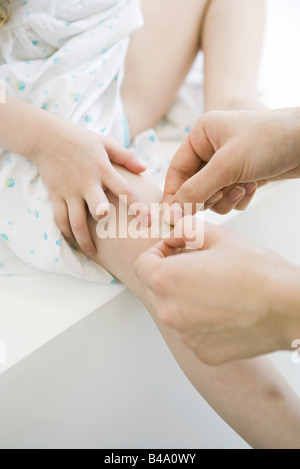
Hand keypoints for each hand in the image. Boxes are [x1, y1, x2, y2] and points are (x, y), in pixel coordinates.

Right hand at [30, 123, 147, 255]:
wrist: (46, 137)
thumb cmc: (80, 139)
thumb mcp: (105, 142)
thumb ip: (126, 156)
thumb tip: (145, 170)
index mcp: (103, 169)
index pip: (124, 191)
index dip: (138, 207)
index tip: (147, 222)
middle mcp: (87, 182)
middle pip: (98, 209)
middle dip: (105, 223)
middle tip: (114, 238)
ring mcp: (69, 191)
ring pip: (76, 221)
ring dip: (83, 240)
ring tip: (91, 252)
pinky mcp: (56, 195)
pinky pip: (60, 219)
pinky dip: (66, 233)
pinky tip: (73, 241)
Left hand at [135, 222, 299, 363]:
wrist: (288, 307)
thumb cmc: (257, 272)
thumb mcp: (218, 236)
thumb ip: (186, 230)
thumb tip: (174, 234)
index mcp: (166, 280)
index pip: (141, 263)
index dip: (158, 252)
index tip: (175, 250)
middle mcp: (169, 312)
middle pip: (155, 288)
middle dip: (169, 273)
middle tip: (196, 265)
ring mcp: (184, 336)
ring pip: (172, 310)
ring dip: (184, 297)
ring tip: (213, 288)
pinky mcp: (201, 352)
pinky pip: (190, 332)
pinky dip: (199, 321)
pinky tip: (223, 310)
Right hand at [164, 108, 299, 216]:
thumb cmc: (270, 140)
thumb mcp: (227, 165)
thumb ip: (196, 190)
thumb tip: (172, 212)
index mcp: (202, 134)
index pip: (177, 170)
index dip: (174, 194)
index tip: (172, 217)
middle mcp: (212, 148)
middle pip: (193, 186)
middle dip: (209, 195)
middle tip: (223, 192)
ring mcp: (228, 163)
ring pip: (211, 196)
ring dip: (226, 198)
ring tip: (243, 187)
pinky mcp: (242, 175)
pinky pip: (228, 198)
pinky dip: (240, 198)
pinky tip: (254, 186)